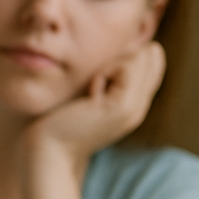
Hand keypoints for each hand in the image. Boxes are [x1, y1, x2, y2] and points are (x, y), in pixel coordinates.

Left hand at [22, 41, 165, 169]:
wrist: (48, 150)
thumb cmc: (57, 120)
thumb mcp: (87, 94)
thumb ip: (108, 76)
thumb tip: (125, 48)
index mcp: (132, 103)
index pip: (151, 60)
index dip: (124, 58)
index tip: (96, 82)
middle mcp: (139, 106)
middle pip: (151, 54)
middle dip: (120, 58)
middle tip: (94, 86)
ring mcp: (134, 108)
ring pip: (142, 57)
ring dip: (110, 66)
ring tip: (92, 92)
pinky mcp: (123, 107)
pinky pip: (127, 67)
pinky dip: (104, 73)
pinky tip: (90, 97)